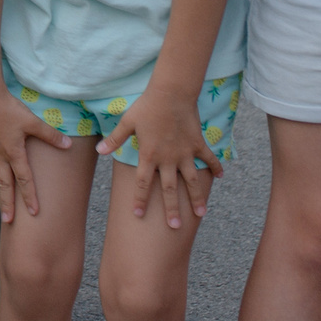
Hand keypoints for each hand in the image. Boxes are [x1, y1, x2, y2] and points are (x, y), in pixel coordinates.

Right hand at [0, 83, 74, 222]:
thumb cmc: (10, 109)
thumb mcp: (33, 121)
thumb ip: (50, 135)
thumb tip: (68, 145)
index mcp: (14, 153)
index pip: (24, 180)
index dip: (29, 197)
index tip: (33, 213)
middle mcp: (1, 156)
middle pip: (5, 185)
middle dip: (7, 204)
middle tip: (7, 221)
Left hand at [98, 86, 220, 230]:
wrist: (171, 93)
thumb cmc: (146, 107)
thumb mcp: (127, 122)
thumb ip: (115, 139)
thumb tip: (100, 151)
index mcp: (148, 155)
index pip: (142, 184)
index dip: (140, 200)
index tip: (138, 215)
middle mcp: (168, 159)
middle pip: (169, 190)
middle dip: (171, 210)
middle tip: (175, 227)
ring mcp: (185, 153)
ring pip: (191, 181)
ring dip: (196, 198)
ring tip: (201, 214)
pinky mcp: (198, 145)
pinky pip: (208, 159)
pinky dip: (215, 168)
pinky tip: (220, 178)